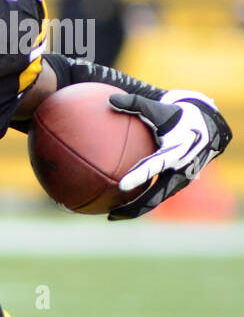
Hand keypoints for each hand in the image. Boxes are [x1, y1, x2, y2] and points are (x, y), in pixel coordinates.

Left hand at [108, 89, 231, 219]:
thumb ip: (135, 105)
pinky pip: (156, 195)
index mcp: (176, 152)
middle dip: (135, 207)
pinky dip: (139, 201)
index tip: (121, 185)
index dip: (139, 176)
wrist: (208, 127)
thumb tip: (109, 101)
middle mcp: (179, 170)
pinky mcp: (175, 183)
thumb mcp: (161, 108)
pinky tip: (117, 204)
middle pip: (156, 195)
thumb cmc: (180, 116)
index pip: (155, 166)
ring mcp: (179, 180)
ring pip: (156, 199)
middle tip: (112, 214)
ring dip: (136, 209)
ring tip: (112, 216)